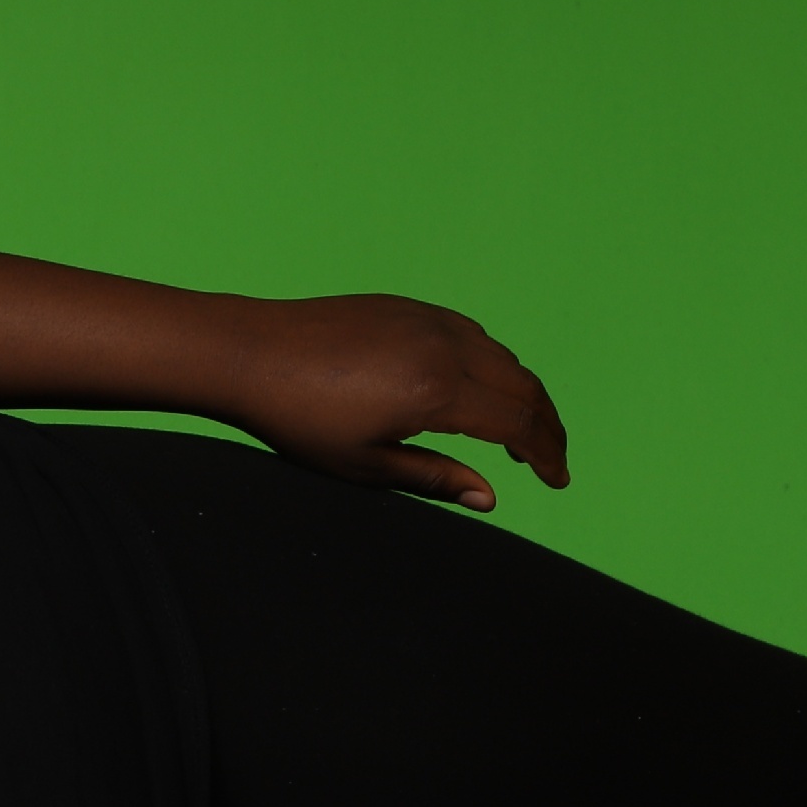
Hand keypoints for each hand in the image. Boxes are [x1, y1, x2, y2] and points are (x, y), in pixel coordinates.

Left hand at [223, 295, 567, 512]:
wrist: (247, 353)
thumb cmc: (297, 419)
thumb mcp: (365, 466)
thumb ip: (434, 479)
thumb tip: (491, 498)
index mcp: (437, 392)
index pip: (518, 424)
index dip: (547, 455)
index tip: (558, 481)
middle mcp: (443, 347)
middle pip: (523, 386)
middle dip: (546, 426)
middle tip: (551, 461)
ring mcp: (427, 320)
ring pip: (501, 356)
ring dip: (521, 394)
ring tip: (518, 434)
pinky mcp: (407, 307)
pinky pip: (471, 335)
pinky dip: (492, 366)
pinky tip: (478, 391)